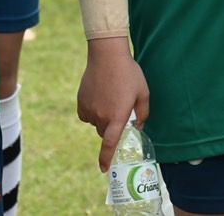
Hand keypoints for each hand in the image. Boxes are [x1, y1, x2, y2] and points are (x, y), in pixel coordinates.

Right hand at [77, 36, 150, 171]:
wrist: (106, 54)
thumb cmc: (128, 73)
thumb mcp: (143, 93)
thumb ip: (143, 113)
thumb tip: (137, 126)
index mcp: (117, 116)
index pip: (110, 143)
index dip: (106, 158)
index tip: (104, 169)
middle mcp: (101, 116)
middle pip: (104, 132)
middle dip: (111, 127)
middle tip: (118, 110)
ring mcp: (89, 109)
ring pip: (95, 123)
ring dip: (101, 118)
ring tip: (109, 98)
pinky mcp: (80, 101)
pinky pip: (86, 114)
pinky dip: (91, 110)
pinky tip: (98, 96)